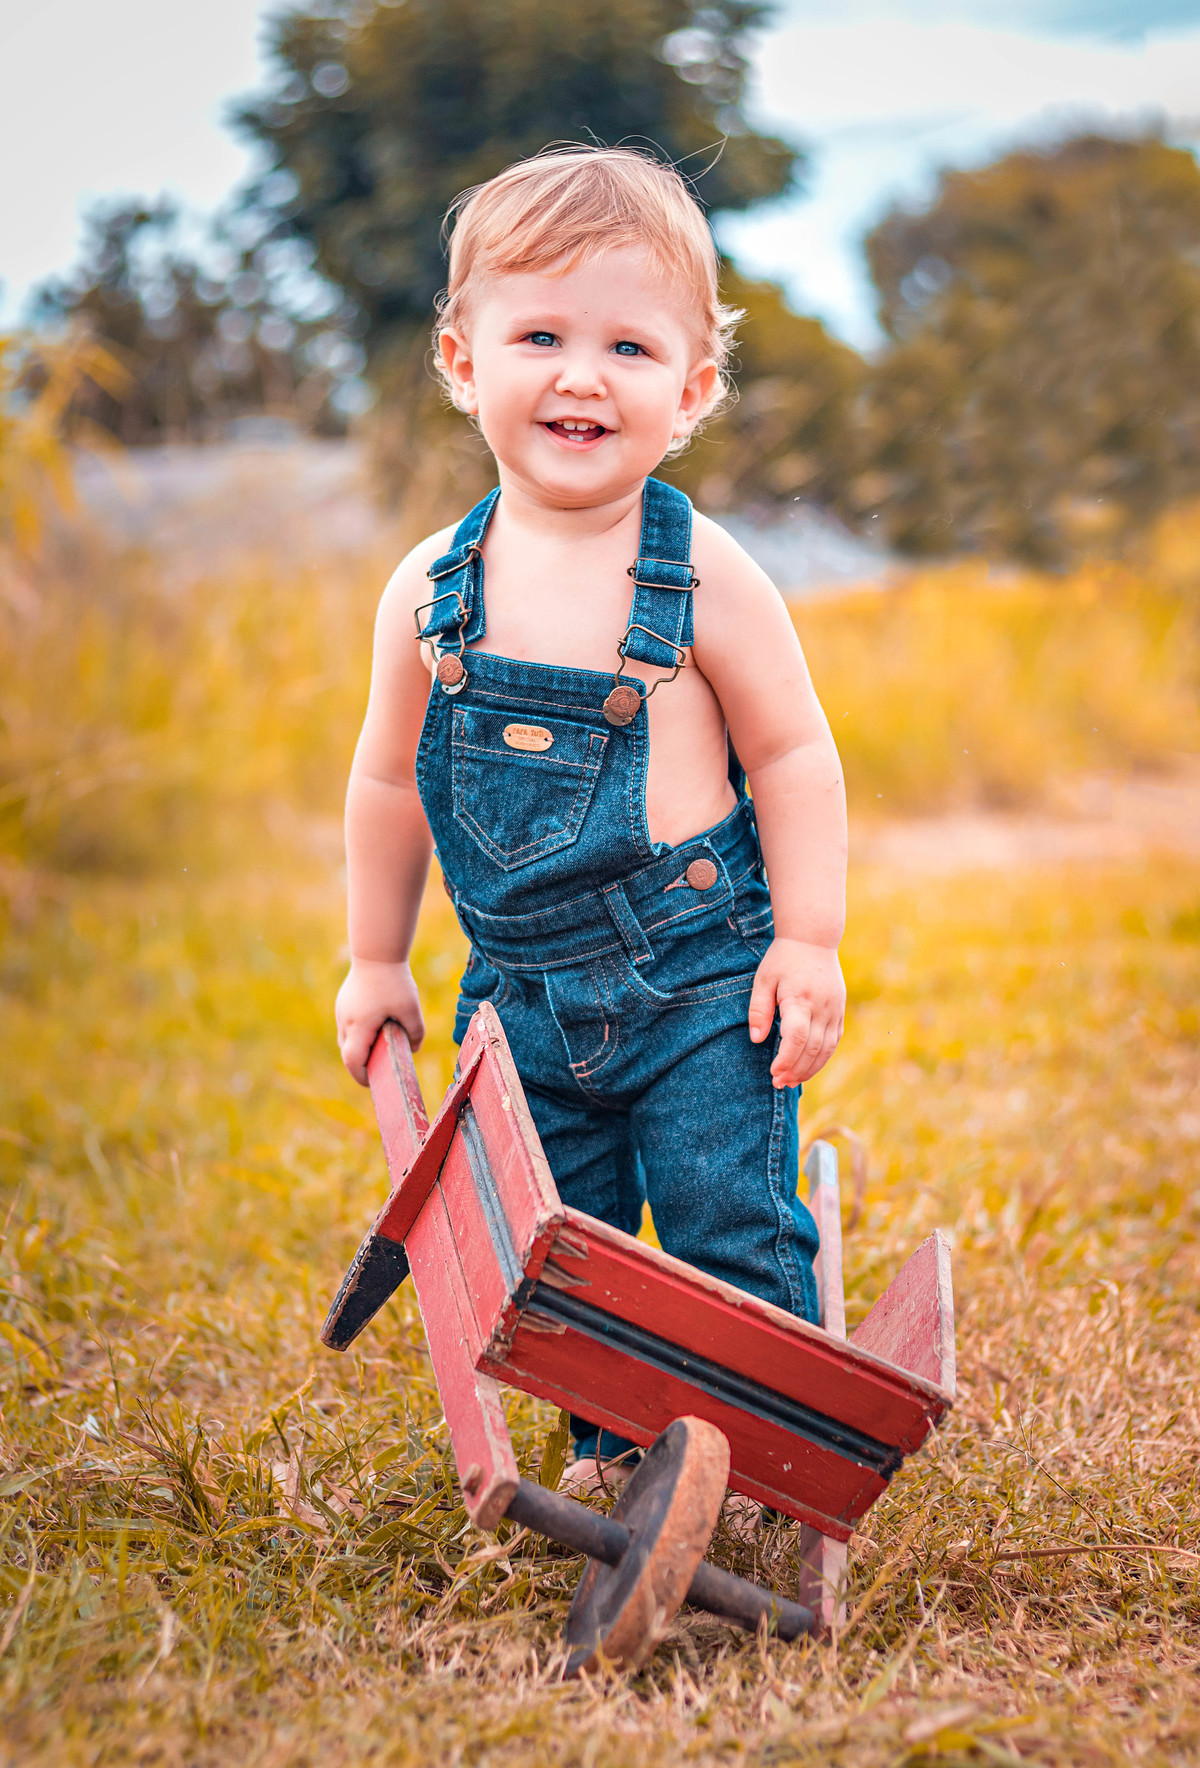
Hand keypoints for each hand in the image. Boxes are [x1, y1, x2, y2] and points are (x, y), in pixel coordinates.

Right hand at [335, 959, 424, 1085]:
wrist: (376, 952)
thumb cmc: (394, 981)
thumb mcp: (411, 1008)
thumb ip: (415, 1032)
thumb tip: (413, 1049)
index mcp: (360, 1026)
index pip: (353, 1061)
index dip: (361, 1076)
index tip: (373, 1083)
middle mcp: (346, 1021)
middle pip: (348, 1053)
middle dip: (362, 1064)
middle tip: (380, 1069)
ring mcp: (342, 1011)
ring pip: (346, 1039)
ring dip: (360, 1048)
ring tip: (381, 1047)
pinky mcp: (344, 1002)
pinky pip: (349, 1026)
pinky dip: (359, 1033)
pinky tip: (377, 1027)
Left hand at [747, 939, 844, 1087]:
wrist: (813, 939)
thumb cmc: (783, 959)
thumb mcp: (763, 979)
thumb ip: (758, 1009)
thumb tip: (757, 1039)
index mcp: (800, 998)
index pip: (797, 1037)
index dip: (786, 1059)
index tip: (773, 1072)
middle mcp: (822, 1007)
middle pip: (813, 1048)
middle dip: (795, 1070)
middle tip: (778, 1083)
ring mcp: (834, 1009)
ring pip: (827, 1049)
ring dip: (810, 1068)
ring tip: (791, 1080)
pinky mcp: (839, 1011)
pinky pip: (834, 1041)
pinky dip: (823, 1057)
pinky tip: (808, 1066)